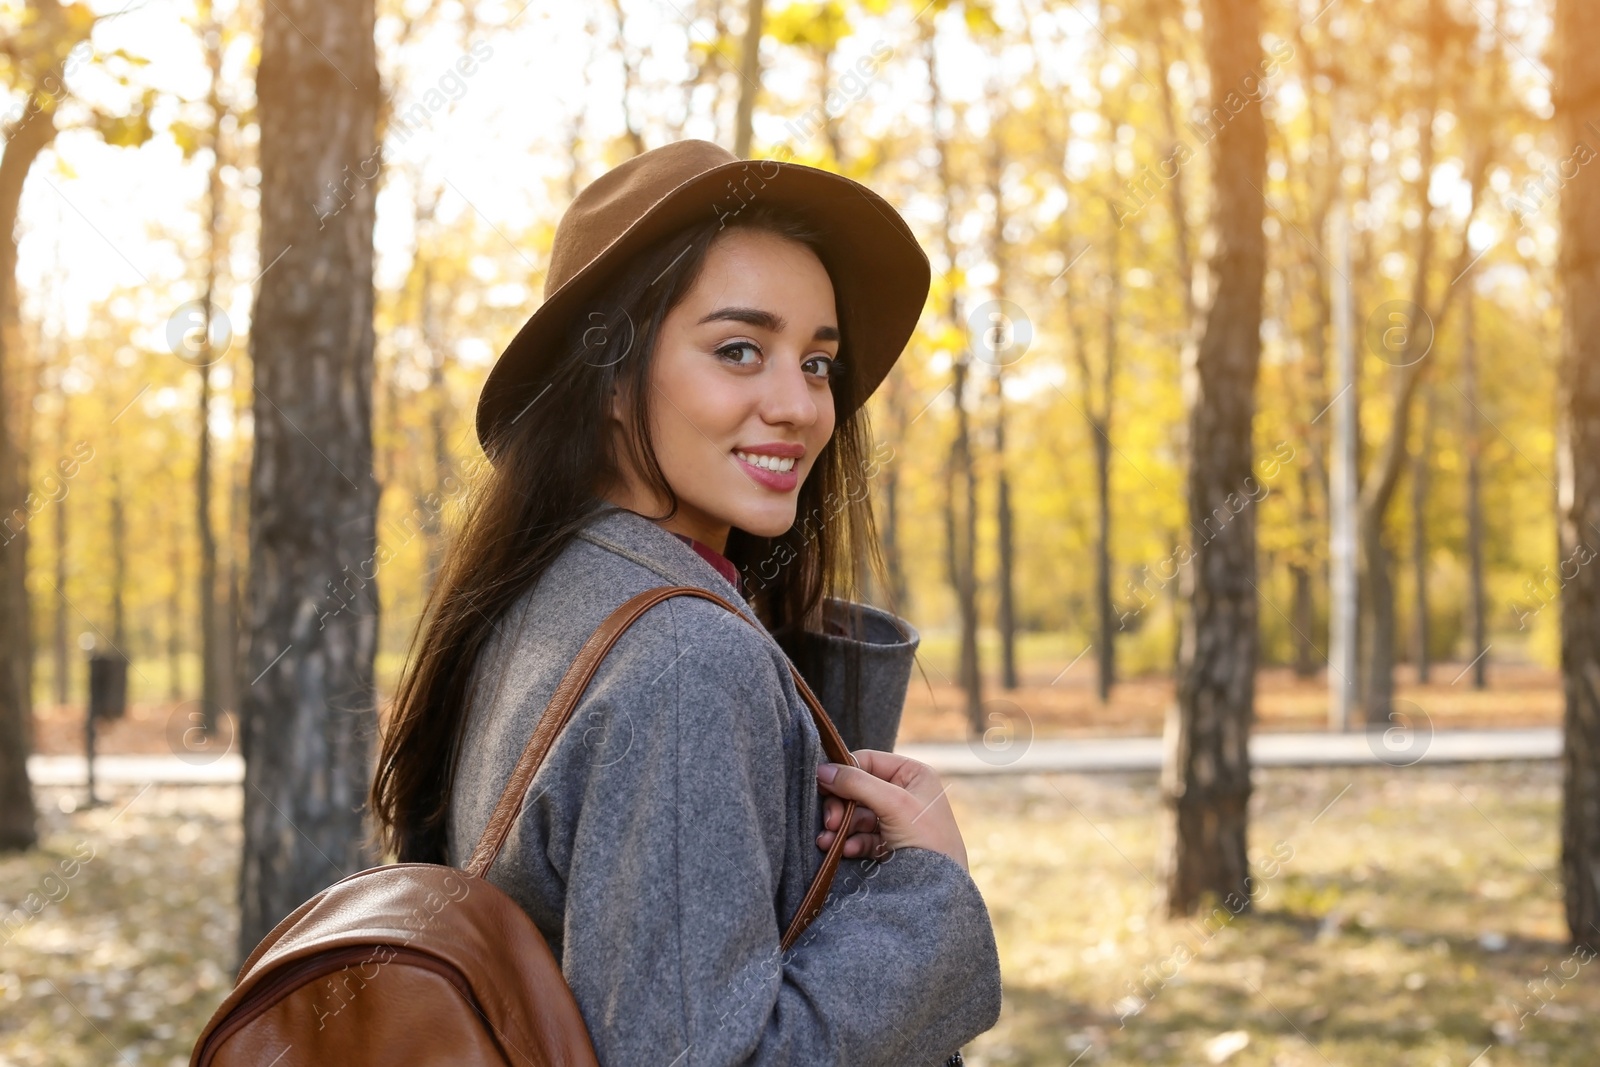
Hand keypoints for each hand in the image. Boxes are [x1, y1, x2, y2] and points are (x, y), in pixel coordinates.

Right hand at [814, 749, 968, 871]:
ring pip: (856, 815)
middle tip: (830, 821)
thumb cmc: (927, 838)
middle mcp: (904, 792)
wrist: (941, 888)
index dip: (844, 772)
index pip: (868, 761)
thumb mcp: (893, 803)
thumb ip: (857, 783)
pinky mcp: (889, 842)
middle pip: (858, 789)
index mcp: (912, 774)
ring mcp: (896, 819)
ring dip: (840, 827)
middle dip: (841, 806)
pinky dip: (850, 842)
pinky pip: (862, 836)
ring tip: (828, 841)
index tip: (822, 785)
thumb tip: (822, 769)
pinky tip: (845, 851)